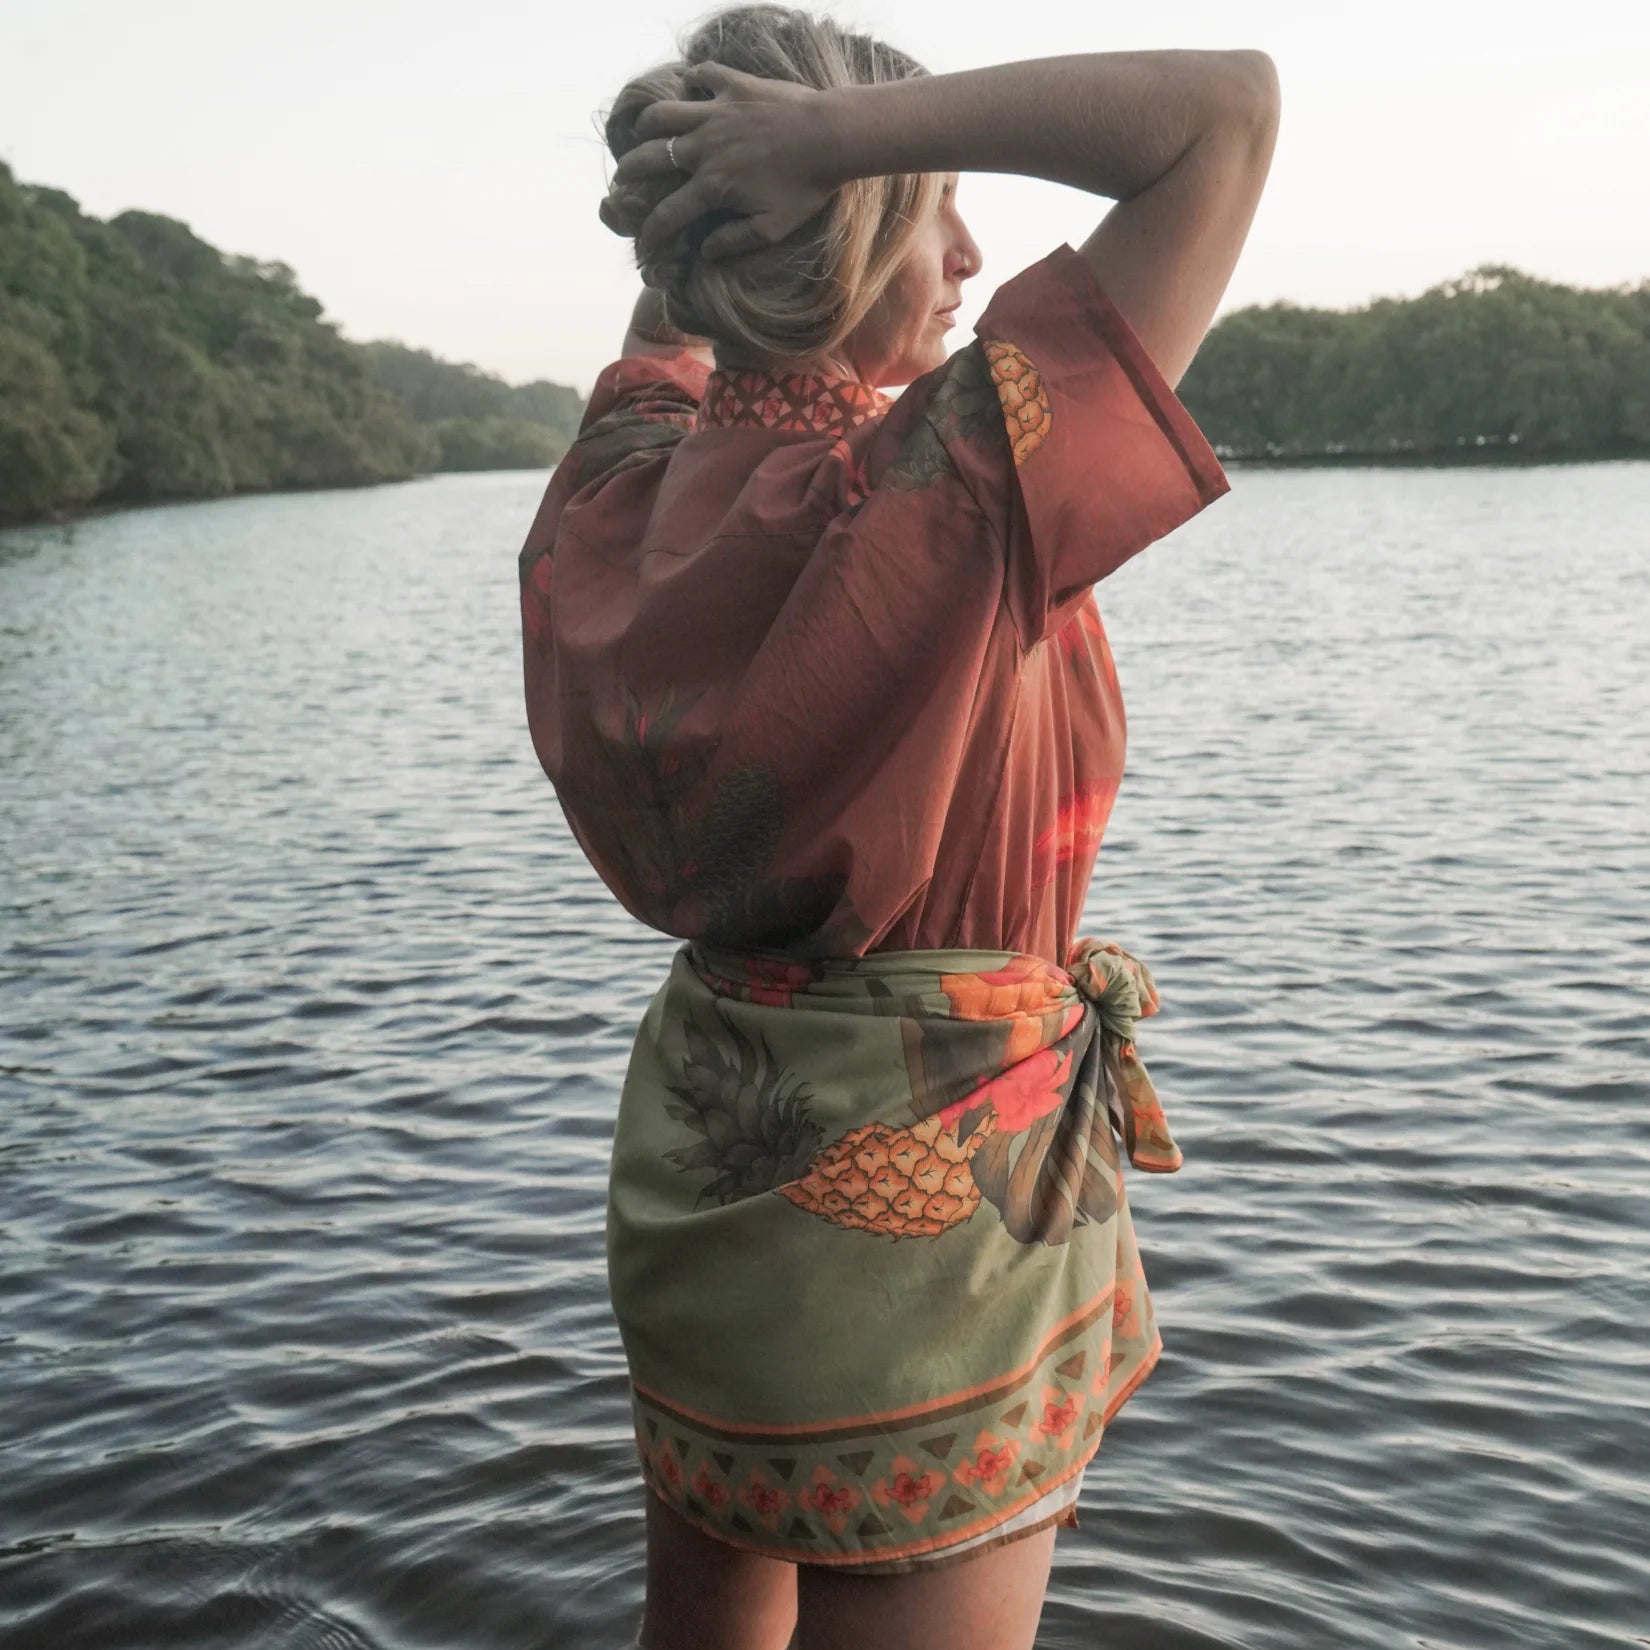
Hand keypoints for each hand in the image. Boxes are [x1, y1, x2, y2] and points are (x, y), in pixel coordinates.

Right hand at [601, 62, 838, 262]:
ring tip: (644, 132)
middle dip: (630, 172)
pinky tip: (692, 88)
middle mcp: (703, 147)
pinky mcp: (734, 86)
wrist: (831, 136)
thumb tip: (706, 253)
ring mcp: (716, 112)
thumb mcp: (772, 228)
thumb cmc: (805, 187)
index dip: (650, 233)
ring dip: (647, 124)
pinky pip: (702, 75)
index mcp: (711, 187)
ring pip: (663, 114)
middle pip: (650, 158)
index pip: (667, 214)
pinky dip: (692, 81)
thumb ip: (735, 242)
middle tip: (624, 179)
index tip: (643, 245)